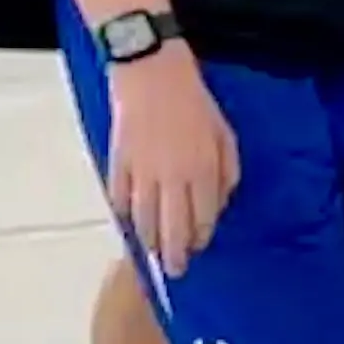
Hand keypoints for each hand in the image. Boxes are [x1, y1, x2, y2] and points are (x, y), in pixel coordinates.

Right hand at [101, 52, 235, 274]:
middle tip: (175, 271)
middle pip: (172, 227)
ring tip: (152, 255)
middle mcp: (173, 177)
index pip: (202, 218)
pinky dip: (123, 212)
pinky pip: (118, 196)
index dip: (201, 238)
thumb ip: (226, 172)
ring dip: (148, 240)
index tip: (199, 249)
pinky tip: (128, 222)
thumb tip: (218, 203)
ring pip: (143, 218)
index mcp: (203, 170)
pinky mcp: (117, 161)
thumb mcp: (225, 135)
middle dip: (174, 253)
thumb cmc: (195, 102)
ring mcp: (141, 171)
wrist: (151, 72)